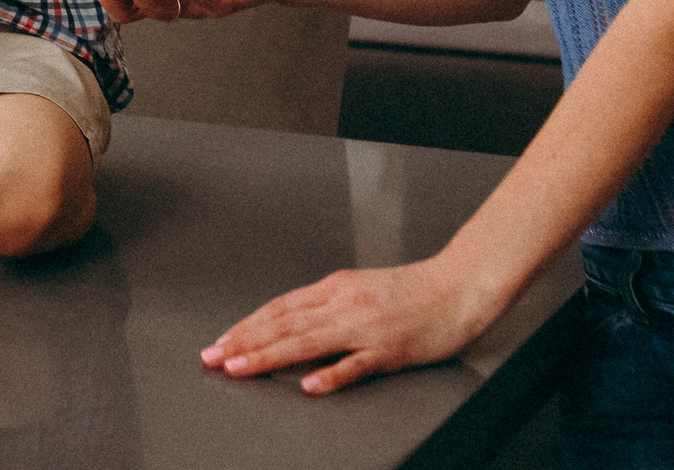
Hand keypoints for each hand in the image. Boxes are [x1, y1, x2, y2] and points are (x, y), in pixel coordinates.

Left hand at [200, 257, 504, 393]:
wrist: (459, 287)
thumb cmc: (414, 291)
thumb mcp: (361, 289)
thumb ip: (327, 306)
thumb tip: (292, 326)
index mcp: (335, 287)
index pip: (279, 307)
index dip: (246, 325)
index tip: (221, 340)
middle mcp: (343, 304)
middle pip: (284, 323)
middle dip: (244, 341)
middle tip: (214, 357)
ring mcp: (365, 327)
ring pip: (307, 342)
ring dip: (268, 355)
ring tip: (239, 367)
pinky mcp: (388, 349)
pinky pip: (354, 365)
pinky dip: (329, 376)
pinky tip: (307, 386)